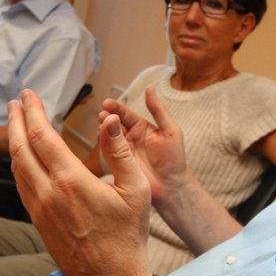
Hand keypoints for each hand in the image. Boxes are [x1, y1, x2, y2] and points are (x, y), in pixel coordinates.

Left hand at [9, 89, 152, 275]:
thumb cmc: (127, 236)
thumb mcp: (136, 190)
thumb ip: (119, 151)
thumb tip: (108, 120)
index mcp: (71, 181)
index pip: (42, 136)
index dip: (32, 112)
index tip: (29, 96)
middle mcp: (48, 193)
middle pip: (21, 148)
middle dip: (15, 121)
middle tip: (16, 102)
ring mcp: (39, 209)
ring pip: (17, 167)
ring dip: (14, 141)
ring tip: (15, 123)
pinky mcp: (38, 221)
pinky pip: (22, 185)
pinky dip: (19, 164)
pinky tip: (24, 158)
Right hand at [101, 86, 188, 205]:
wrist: (172, 187)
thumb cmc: (174, 160)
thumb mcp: (170, 130)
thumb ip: (159, 110)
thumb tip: (150, 88)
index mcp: (141, 127)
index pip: (125, 114)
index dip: (116, 108)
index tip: (107, 103)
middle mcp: (129, 138)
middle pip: (113, 124)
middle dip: (106, 118)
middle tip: (102, 116)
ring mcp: (122, 152)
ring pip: (108, 138)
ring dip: (102, 131)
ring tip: (101, 127)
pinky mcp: (117, 165)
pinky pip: (107, 154)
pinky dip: (102, 147)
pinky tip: (101, 143)